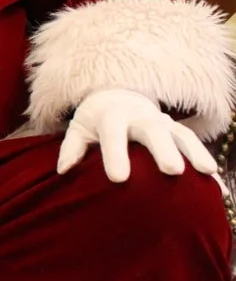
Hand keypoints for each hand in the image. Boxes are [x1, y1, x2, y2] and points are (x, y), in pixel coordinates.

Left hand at [57, 88, 216, 182]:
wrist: (117, 95)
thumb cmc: (95, 120)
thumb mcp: (79, 128)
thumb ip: (72, 148)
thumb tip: (63, 170)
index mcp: (111, 116)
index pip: (112, 134)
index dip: (115, 154)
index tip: (118, 179)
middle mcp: (139, 116)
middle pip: (152, 130)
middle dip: (163, 149)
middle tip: (172, 170)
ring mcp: (161, 121)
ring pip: (180, 133)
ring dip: (194, 152)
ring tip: (207, 172)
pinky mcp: (176, 129)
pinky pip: (194, 143)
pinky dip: (206, 161)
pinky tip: (217, 184)